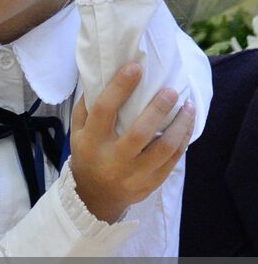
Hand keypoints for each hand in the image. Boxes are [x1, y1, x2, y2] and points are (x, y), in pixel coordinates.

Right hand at [69, 63, 195, 223]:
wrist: (95, 196)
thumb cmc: (87, 154)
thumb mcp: (76, 132)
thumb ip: (86, 107)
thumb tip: (101, 75)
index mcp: (91, 141)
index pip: (104, 111)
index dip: (120, 87)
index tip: (135, 68)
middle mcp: (112, 159)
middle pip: (140, 132)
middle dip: (158, 109)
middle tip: (171, 90)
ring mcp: (134, 173)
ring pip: (164, 148)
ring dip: (180, 125)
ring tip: (187, 106)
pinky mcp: (151, 182)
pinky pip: (173, 159)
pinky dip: (183, 139)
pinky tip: (187, 123)